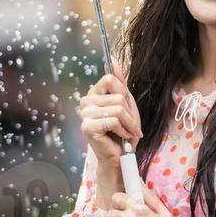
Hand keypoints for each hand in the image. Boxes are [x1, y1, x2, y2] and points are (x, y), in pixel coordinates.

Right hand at [79, 58, 142, 175]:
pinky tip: (121, 137)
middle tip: (130, 126)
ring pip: (118, 108)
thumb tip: (113, 59)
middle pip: (118, 95)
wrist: (120, 157)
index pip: (110, 78)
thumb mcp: (126, 103)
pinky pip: (113, 120)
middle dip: (130, 113)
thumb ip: (119, 83)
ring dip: (129, 123)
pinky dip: (123, 130)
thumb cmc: (123, 131)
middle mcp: (86, 101)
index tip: (127, 108)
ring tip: (128, 132)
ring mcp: (85, 114)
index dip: (124, 93)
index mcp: (94, 93)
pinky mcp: (87, 127)